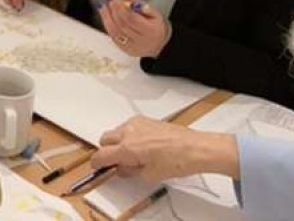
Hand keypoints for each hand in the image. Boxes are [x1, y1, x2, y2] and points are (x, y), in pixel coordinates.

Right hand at [92, 116, 238, 182]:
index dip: (97, 163)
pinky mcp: (146, 119)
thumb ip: (130, 171)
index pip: (101, 154)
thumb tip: (122, 169)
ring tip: (132, 155)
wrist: (196, 148)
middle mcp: (128, 132)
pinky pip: (128, 126)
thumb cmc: (178, 161)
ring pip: (116, 131)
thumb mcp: (150, 174)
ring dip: (118, 142)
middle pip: (104, 139)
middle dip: (107, 150)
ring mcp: (137, 123)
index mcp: (127, 148)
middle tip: (116, 162)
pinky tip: (142, 145)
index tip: (98, 167)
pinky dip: (129, 135)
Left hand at [98, 0, 170, 57]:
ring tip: (103, 7)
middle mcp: (142, 41)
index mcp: (151, 30)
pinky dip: (107, 26)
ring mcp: (133, 47)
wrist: (160, 44)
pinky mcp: (126, 50)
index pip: (133, 19)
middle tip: (110, 1)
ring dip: (107, 18)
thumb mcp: (155, 13)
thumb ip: (142, 4)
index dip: (122, 8)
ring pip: (116, 32)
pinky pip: (114, 38)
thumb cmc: (156, 27)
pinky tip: (105, 17)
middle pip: (123, 25)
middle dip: (114, 11)